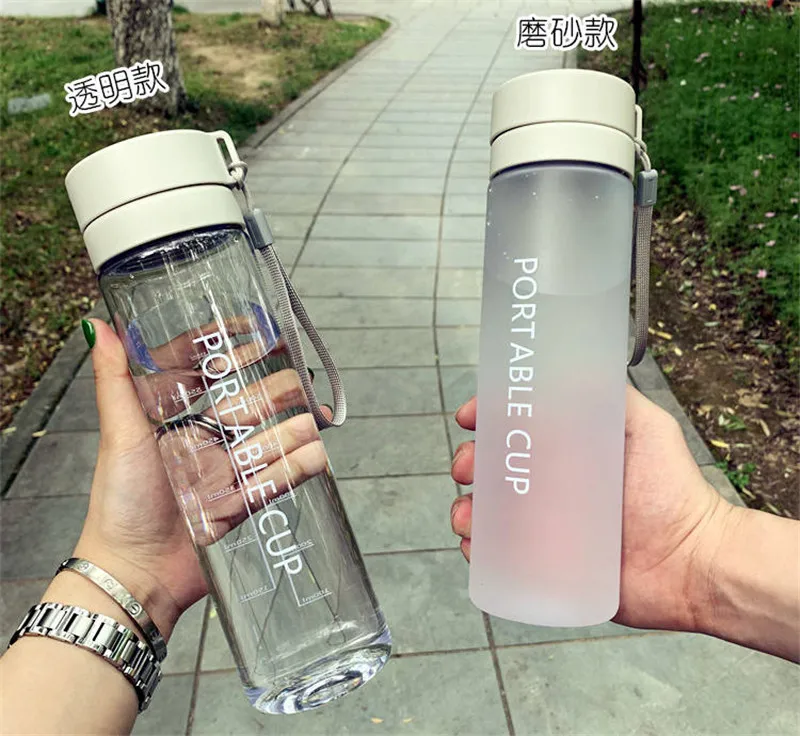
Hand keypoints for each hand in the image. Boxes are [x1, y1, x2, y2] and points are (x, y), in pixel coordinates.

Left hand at [73, 319, 328, 639]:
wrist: (136, 575)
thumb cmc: (120, 503)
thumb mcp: (119, 436)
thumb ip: (115, 381)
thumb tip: (96, 324)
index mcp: (176, 417)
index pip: (208, 370)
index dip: (232, 347)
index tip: (255, 328)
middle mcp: (206, 438)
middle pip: (252, 401)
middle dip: (276, 390)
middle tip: (294, 382)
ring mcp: (229, 470)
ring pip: (274, 437)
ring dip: (293, 430)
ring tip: (309, 424)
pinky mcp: (246, 502)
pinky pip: (281, 478)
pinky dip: (298, 467)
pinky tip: (313, 458)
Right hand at [450, 385, 734, 632]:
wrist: (693, 564)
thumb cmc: (673, 492)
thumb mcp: (647, 428)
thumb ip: (615, 397)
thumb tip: (572, 364)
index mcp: (567, 452)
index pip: (515, 428)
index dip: (486, 419)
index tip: (470, 418)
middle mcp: (551, 487)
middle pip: (492, 469)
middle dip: (469, 463)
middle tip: (468, 469)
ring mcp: (545, 529)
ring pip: (488, 513)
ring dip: (467, 509)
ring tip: (468, 516)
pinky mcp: (545, 568)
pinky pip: (500, 558)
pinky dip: (479, 550)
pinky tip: (477, 546)